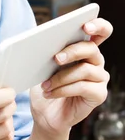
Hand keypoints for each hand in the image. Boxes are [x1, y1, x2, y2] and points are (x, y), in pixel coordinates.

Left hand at [29, 17, 111, 135]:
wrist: (44, 114)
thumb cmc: (44, 86)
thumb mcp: (41, 66)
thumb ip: (45, 52)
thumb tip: (38, 39)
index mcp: (83, 49)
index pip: (100, 31)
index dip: (97, 26)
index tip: (86, 25)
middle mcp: (95, 61)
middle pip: (91, 48)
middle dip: (72, 51)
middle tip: (55, 58)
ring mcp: (99, 78)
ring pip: (85, 69)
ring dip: (61, 77)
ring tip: (45, 84)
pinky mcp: (99, 94)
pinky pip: (84, 87)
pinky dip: (63, 89)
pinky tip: (50, 93)